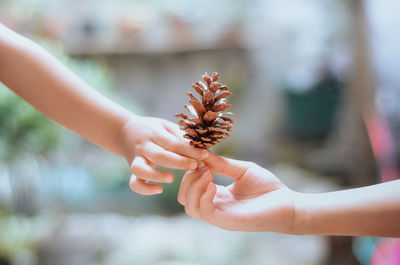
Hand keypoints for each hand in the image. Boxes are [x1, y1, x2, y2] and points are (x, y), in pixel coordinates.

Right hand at [120, 115, 208, 194]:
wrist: (124, 131)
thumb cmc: (154, 130)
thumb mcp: (168, 127)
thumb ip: (183, 138)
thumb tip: (204, 150)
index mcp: (155, 133)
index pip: (173, 143)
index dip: (189, 150)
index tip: (205, 155)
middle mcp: (144, 146)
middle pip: (159, 155)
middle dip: (178, 162)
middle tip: (195, 166)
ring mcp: (136, 159)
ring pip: (140, 169)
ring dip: (155, 175)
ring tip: (171, 179)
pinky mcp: (132, 170)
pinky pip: (134, 183)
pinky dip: (144, 188)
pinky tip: (159, 190)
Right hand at [178, 153, 296, 232]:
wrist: (288, 204)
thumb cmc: (268, 188)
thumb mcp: (242, 170)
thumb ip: (222, 164)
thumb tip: (202, 153)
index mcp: (217, 195)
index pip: (190, 188)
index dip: (190, 172)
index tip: (198, 158)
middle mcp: (215, 207)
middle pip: (184, 198)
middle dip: (187, 180)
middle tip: (201, 166)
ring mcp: (219, 216)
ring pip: (189, 206)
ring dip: (193, 187)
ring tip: (207, 173)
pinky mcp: (226, 221)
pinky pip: (204, 212)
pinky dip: (203, 196)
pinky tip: (214, 184)